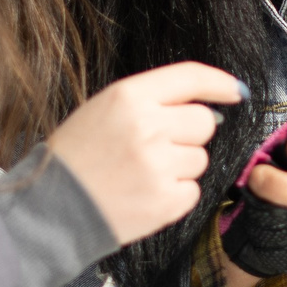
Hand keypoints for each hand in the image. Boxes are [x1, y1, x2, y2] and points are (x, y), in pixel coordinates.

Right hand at [46, 62, 244, 245]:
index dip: (219, 82)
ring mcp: (159, 166)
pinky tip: (144, 193)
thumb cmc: (77, 157)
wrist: (50, 209)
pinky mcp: (166, 201)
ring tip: (141, 174)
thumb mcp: (103, 109)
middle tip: (155, 147)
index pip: (190, 77)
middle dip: (189, 133)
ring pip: (199, 158)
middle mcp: (148, 127)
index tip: (236, 91)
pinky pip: (193, 190)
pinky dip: (174, 194)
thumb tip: (210, 107)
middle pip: (204, 121)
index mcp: (129, 97)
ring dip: (179, 166)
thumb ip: (151, 102)